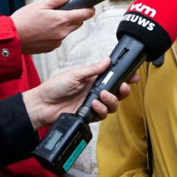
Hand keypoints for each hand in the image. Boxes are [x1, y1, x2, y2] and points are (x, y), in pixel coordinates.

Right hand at [11, 0, 94, 53]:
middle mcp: (62, 32)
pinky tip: (44, 29)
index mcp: (61, 20)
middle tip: (65, 10)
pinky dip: (56, 33)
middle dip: (75, 16)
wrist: (11, 39)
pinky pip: (60, 38)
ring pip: (68, 30)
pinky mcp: (52, 48)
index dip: (89, 9)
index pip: (84, 14)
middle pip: (78, 23)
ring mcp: (57, 41)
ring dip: (64, 24)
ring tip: (49, 20)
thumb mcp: (40, 4)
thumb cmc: (22, 21)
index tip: (90, 6)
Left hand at [22, 58, 139, 129]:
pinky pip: (102, 115)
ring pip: (113, 105)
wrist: (43, 105)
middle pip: (118, 93)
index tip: (134, 75)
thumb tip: (107, 60)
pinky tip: (93, 104)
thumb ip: (93, 69)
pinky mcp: (89, 115)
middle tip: (123, 86)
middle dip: (124, 90)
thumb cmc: (55, 87)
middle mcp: (95, 91)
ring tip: (102, 96)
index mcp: (93, 79)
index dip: (125, 77)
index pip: (113, 77)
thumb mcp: (75, 74)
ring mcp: (93, 104)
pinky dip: (100, 109)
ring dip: (111, 100)